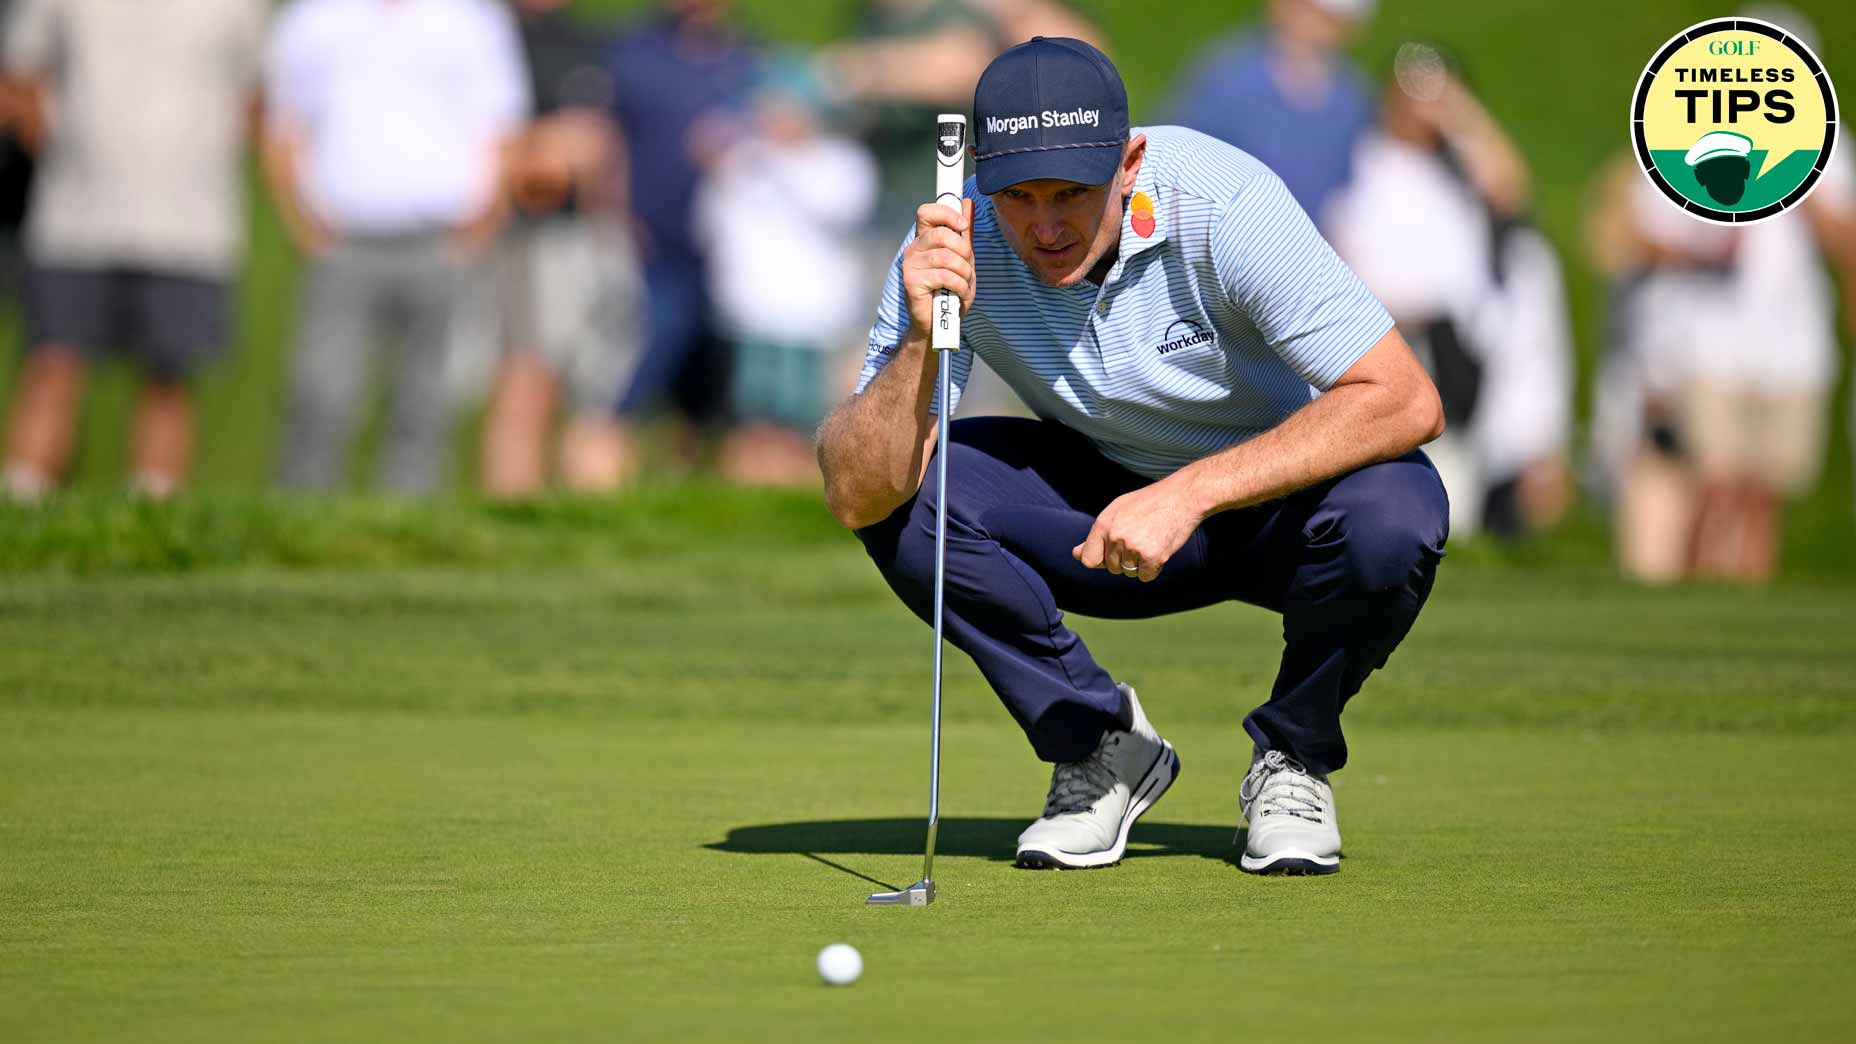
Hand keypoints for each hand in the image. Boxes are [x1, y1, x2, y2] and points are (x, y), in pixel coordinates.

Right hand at [902, 197, 974, 337]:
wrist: (939, 324)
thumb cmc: (950, 291)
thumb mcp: (963, 259)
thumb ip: (963, 233)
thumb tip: (967, 203)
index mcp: (924, 240)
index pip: (927, 212)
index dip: (946, 213)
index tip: (963, 225)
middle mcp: (913, 249)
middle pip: (941, 234)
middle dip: (963, 250)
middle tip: (968, 266)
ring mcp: (910, 265)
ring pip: (946, 257)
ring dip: (964, 272)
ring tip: (965, 284)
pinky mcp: (911, 282)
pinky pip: (943, 275)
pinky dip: (959, 285)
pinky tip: (959, 293)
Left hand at [1072, 479, 1204, 582]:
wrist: (1182, 497)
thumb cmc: (1148, 503)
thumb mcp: (1117, 511)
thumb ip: (1097, 534)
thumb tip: (1076, 554)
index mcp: (1103, 523)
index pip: (1088, 559)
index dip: (1100, 560)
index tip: (1110, 555)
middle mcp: (1115, 536)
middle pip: (1111, 568)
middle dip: (1123, 559)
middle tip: (1140, 538)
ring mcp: (1134, 547)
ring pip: (1129, 572)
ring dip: (1139, 564)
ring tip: (1151, 540)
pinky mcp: (1153, 557)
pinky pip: (1146, 577)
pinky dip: (1153, 569)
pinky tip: (1160, 549)